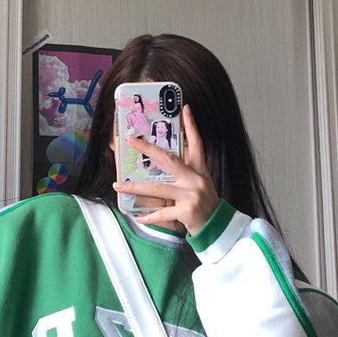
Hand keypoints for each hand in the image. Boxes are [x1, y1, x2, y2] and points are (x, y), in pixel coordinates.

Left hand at [112, 104, 219, 235]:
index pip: (196, 143)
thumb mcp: (200, 183)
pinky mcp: (186, 212)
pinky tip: (138, 217)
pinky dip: (149, 216)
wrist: (218, 227)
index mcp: (199, 170)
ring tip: (119, 185)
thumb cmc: (205, 204)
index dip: (191, 126)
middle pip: (169, 160)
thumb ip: (186, 171)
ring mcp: (190, 196)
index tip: (185, 109)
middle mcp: (195, 180)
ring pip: (157, 189)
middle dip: (148, 150)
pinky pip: (162, 213)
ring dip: (135, 187)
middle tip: (131, 141)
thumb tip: (164, 160)